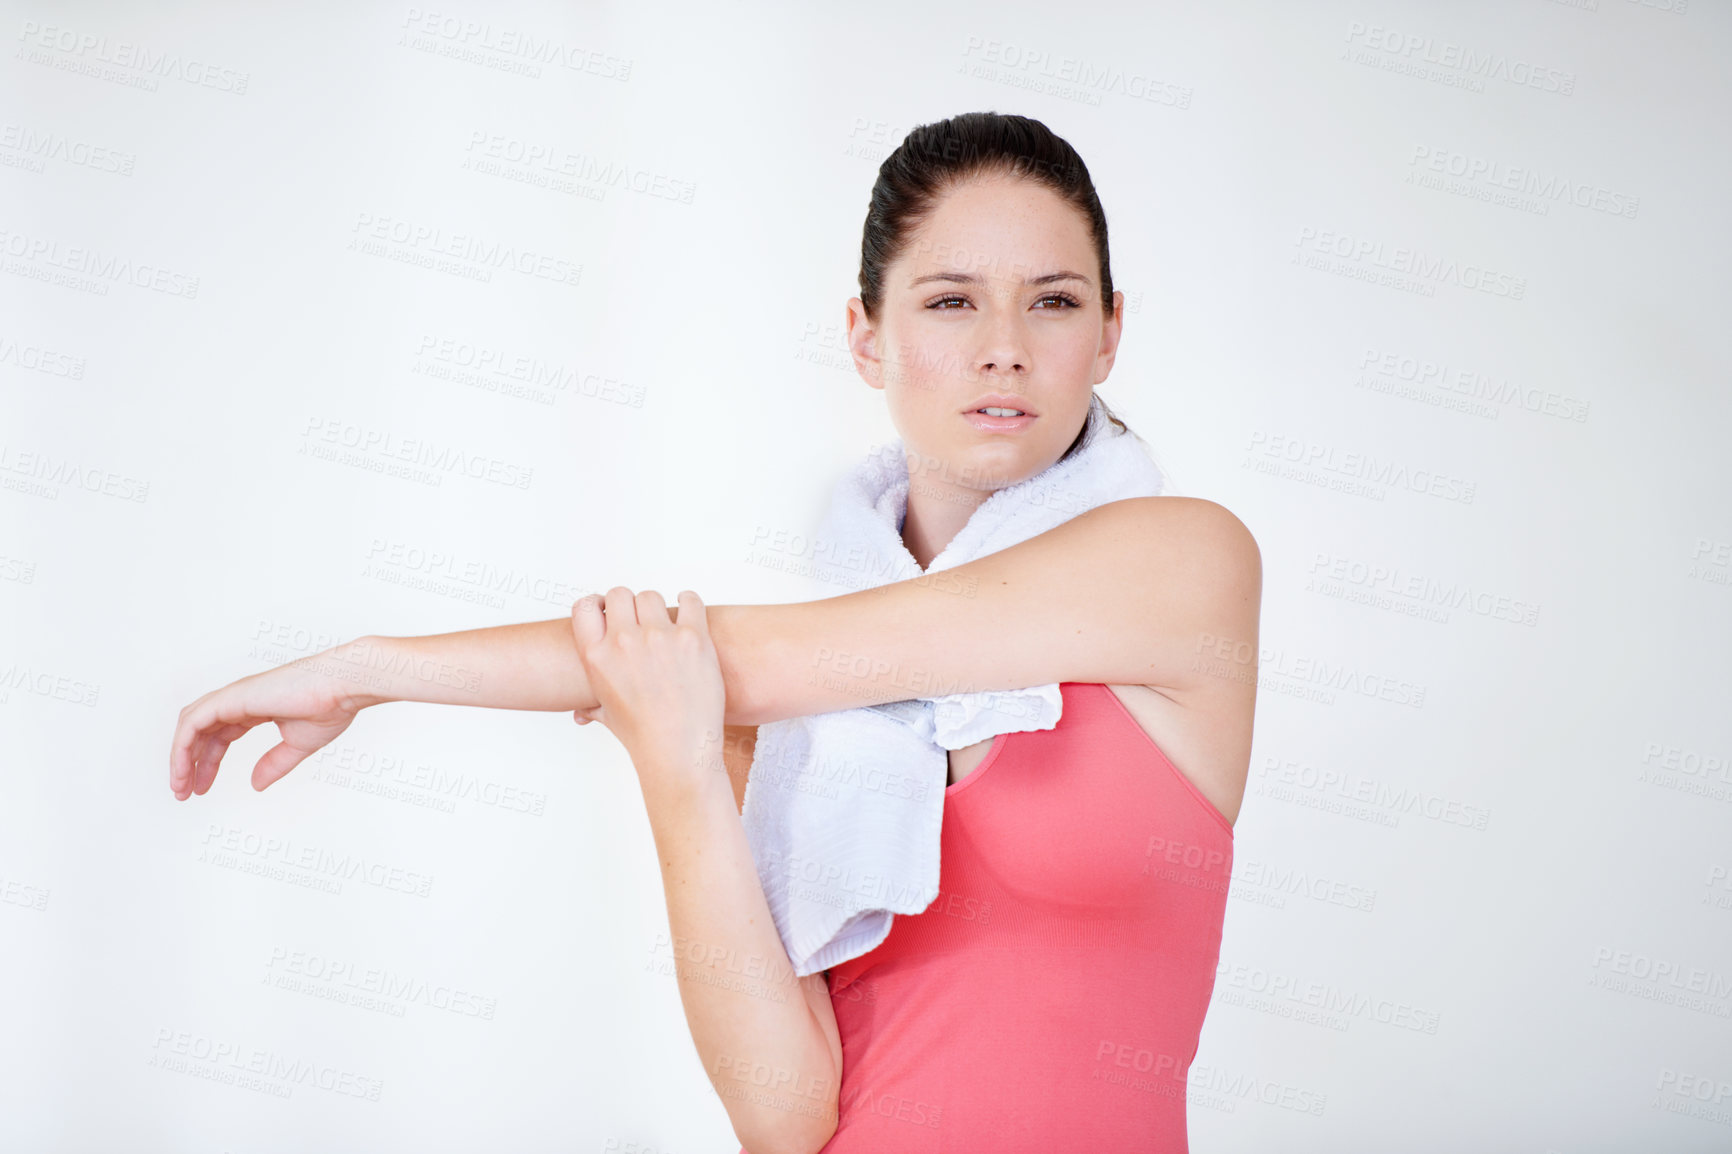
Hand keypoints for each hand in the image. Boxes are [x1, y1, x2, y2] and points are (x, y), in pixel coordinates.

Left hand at [169, 654, 366, 798]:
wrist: (344, 686)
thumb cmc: (332, 706)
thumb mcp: (298, 745)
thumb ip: (274, 764)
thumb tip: (255, 785)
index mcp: (255, 708)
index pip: (220, 736)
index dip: (208, 764)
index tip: (201, 789)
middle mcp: (239, 700)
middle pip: (200, 732)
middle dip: (188, 763)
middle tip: (184, 793)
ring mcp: (234, 697)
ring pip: (190, 726)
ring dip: (180, 757)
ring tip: (180, 787)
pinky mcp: (231, 698)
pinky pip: (193, 723)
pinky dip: (182, 745)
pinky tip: (183, 768)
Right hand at [570, 587, 725, 785]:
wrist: (678, 750)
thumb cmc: (642, 735)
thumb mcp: (607, 717)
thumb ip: (590, 707)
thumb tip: (580, 713)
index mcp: (596, 656)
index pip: (584, 606)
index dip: (597, 604)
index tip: (608, 611)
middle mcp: (623, 641)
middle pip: (620, 594)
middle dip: (630, 605)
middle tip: (641, 620)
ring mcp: (659, 637)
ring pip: (651, 596)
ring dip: (657, 608)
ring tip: (666, 625)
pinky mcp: (692, 637)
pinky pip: (689, 600)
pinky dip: (689, 602)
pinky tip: (689, 612)